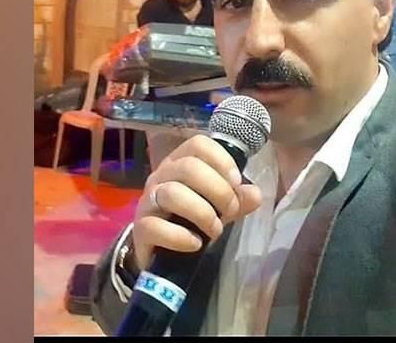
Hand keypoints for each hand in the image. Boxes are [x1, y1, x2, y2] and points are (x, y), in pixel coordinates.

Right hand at [130, 135, 262, 269]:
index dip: (222, 160)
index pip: (199, 145)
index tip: (236, 182)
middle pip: (188, 167)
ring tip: (216, 230)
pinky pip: (156, 227)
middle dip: (218, 190)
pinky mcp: (140, 228)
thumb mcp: (218, 206)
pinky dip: (181, 237)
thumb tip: (255, 194)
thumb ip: (238, 198)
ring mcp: (148, 201)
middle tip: (231, 211)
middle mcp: (161, 176)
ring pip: (173, 193)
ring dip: (203, 213)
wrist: (160, 250)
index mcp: (180, 162)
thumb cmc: (190, 219)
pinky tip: (196, 244)